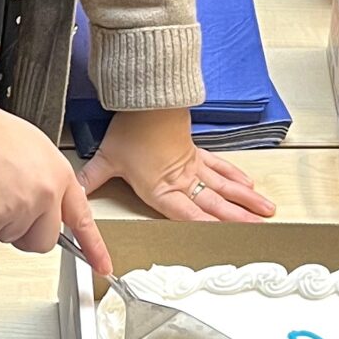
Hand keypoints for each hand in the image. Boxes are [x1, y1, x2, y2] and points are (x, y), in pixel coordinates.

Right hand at [0, 94, 112, 271]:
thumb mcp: (35, 150)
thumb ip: (47, 182)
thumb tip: (46, 207)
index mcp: (60, 175)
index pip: (82, 219)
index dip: (93, 247)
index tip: (102, 264)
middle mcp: (46, 193)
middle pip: (44, 241)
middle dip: (25, 234)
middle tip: (8, 210)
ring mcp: (23, 206)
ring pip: (11, 237)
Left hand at [79, 109, 275, 223]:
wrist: (148, 97)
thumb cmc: (131, 127)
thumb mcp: (106, 158)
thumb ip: (91, 179)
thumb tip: (73, 192)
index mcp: (162, 188)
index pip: (188, 215)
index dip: (207, 228)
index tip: (227, 241)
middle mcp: (182, 179)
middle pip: (215, 204)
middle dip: (238, 219)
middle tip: (260, 231)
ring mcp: (193, 165)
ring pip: (224, 186)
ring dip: (245, 200)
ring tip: (265, 211)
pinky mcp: (196, 150)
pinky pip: (221, 166)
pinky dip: (236, 176)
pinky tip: (248, 185)